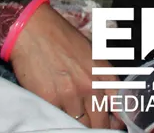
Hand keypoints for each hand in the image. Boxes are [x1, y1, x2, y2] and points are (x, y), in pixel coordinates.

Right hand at [9, 3, 123, 127]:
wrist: (33, 30)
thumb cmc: (61, 37)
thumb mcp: (91, 52)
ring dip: (78, 124)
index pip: (119, 104)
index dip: (118, 119)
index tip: (115, 124)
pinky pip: (60, 120)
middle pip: (101, 122)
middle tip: (94, 125)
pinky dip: (60, 121)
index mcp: (102, 72)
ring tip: (74, 120)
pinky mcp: (50, 101)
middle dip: (98, 126)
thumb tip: (108, 100)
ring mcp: (70, 95)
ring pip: (80, 125)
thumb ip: (101, 76)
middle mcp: (90, 85)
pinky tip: (59, 115)